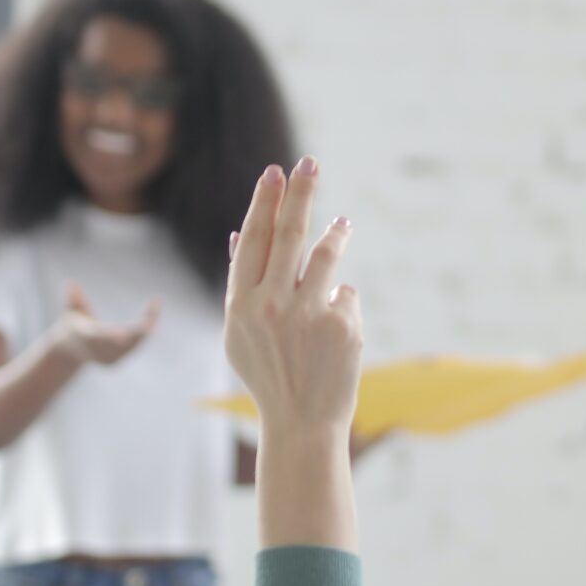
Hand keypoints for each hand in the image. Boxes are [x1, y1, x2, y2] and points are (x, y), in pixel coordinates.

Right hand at [52, 283, 158, 365]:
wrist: (67, 352)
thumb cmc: (70, 325)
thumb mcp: (70, 311)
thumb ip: (73, 299)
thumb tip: (71, 283)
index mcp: (84, 337)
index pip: (99, 336)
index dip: (111, 335)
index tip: (124, 336)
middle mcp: (96, 351)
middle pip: (120, 342)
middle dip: (137, 333)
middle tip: (152, 323)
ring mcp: (105, 359)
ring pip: (129, 346)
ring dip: (144, 331)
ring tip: (154, 311)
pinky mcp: (113, 364)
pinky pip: (132, 349)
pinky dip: (142, 336)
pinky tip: (152, 323)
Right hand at [225, 160, 360, 445]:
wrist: (301, 422)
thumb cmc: (268, 372)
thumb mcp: (240, 332)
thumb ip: (242, 283)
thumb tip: (239, 231)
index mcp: (240, 305)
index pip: (253, 240)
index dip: (265, 202)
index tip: (275, 172)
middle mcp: (271, 305)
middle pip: (289, 234)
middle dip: (300, 193)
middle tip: (309, 163)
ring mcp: (308, 315)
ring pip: (326, 254)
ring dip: (336, 232)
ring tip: (342, 222)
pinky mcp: (342, 326)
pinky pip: (345, 294)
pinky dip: (340, 303)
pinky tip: (334, 327)